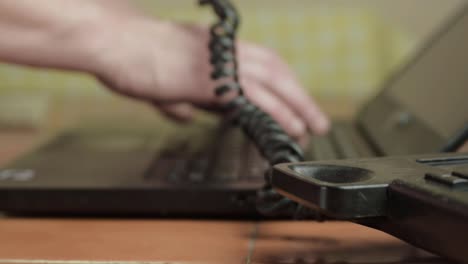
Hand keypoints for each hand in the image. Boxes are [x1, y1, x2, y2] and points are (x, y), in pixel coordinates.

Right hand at [89, 16, 329, 137]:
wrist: (114, 43)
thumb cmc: (134, 56)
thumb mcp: (164, 79)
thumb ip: (182, 98)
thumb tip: (190, 115)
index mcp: (216, 49)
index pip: (261, 63)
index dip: (283, 83)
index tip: (295, 100)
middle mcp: (224, 52)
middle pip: (276, 71)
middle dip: (300, 96)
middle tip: (317, 119)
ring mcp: (219, 64)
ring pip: (272, 83)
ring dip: (297, 106)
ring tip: (311, 128)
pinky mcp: (210, 81)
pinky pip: (253, 98)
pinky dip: (275, 113)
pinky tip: (289, 127)